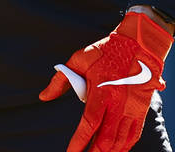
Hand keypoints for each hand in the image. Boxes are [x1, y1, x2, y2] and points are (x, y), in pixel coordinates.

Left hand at [39, 11, 171, 151]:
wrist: (138, 44)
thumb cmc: (105, 50)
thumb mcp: (78, 60)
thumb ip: (60, 80)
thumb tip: (43, 96)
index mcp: (102, 91)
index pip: (90, 123)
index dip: (80, 141)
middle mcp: (119, 103)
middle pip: (107, 138)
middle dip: (94, 151)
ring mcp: (133, 108)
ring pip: (121, 139)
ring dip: (109, 151)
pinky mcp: (142, 109)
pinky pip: (135, 134)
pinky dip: (125, 145)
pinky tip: (116, 150)